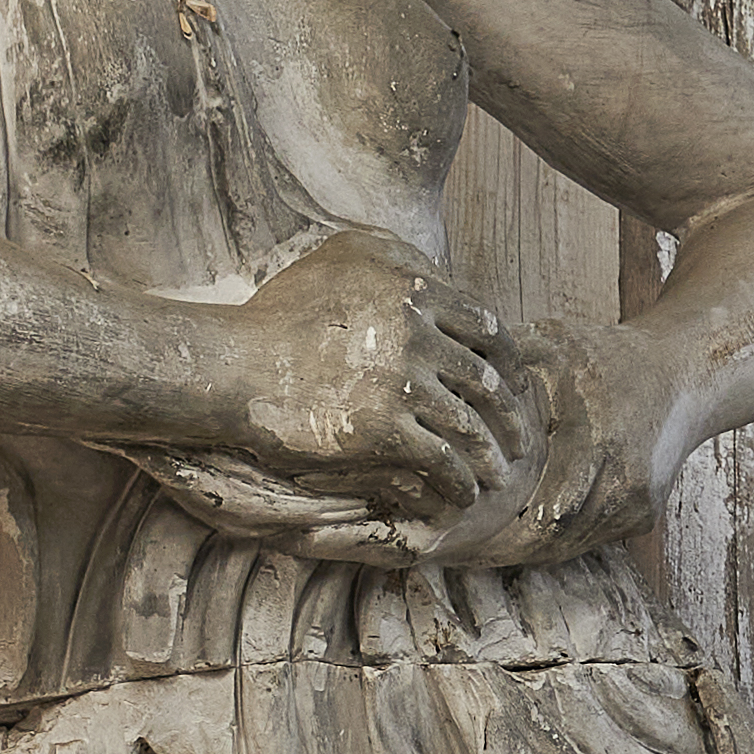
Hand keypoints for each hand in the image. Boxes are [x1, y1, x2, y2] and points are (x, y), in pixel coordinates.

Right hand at [210, 228, 529, 520]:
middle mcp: (414, 329)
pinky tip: (465, 496)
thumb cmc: (280, 315)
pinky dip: (460, 483)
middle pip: (486, 382)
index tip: (516, 385)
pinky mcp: (384, 429)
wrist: (232, 365)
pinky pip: (443, 463)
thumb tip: (445, 275)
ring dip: (491, 458)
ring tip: (498, 477)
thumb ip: (396, 258)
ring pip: (470, 427)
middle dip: (510, 418)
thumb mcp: (340, 257)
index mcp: (411, 286)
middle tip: (521, 442)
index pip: (486, 328)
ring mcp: (401, 380)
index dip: (509, 363)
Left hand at [421, 319, 687, 569]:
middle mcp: (625, 485)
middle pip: (551, 542)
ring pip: (566, 547)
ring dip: (518, 550)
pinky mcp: (642, 517)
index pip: (543, 517)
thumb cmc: (608, 356)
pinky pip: (585, 539)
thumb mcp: (553, 344)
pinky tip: (507, 535)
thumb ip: (501, 367)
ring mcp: (637, 507)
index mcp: (601, 443)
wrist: (683, 375)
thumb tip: (443, 388)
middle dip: (496, 550)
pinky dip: (546, 541)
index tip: (447, 536)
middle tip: (445, 550)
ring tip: (466, 549)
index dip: (493, 534)